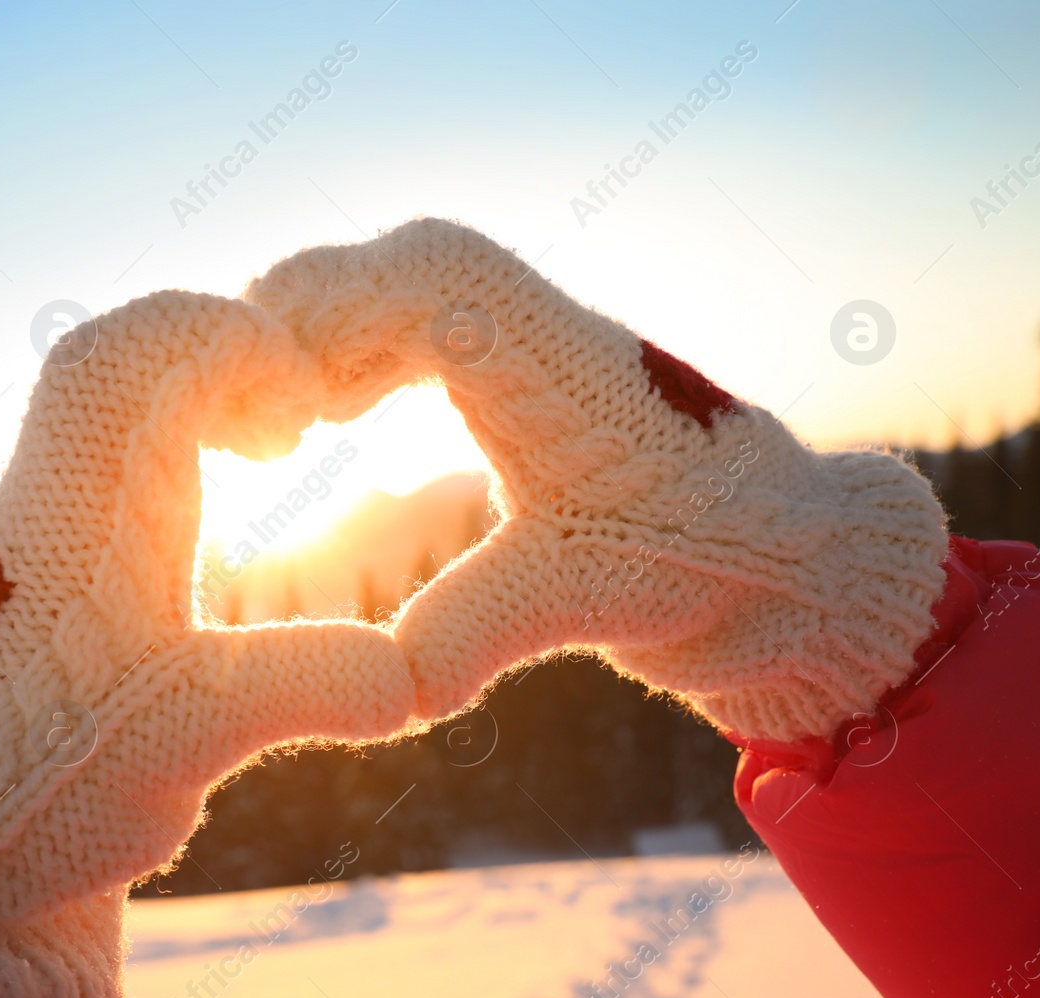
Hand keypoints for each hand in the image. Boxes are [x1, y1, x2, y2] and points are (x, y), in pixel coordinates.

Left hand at [0, 291, 416, 997]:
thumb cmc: (51, 804)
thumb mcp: (192, 736)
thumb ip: (306, 688)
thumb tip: (416, 681)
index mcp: (68, 518)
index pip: (125, 357)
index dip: (221, 340)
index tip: (302, 398)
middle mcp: (42, 504)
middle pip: (106, 354)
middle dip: (211, 346)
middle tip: (291, 409)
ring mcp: (36, 530)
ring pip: (99, 400)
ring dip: (189, 389)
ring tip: (269, 439)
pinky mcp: (44, 564)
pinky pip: (102, 450)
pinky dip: (171, 435)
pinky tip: (223, 488)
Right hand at [247, 218, 947, 740]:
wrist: (786, 549)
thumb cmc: (706, 563)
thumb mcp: (583, 602)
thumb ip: (474, 633)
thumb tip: (389, 691)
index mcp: (561, 359)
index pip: (430, 282)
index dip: (332, 321)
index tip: (286, 404)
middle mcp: (543, 325)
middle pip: (400, 263)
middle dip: (310, 313)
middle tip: (253, 406)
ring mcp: (531, 337)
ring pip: (404, 281)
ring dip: (329, 330)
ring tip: (280, 416)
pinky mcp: (520, 363)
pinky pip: (418, 318)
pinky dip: (358, 349)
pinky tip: (327, 414)